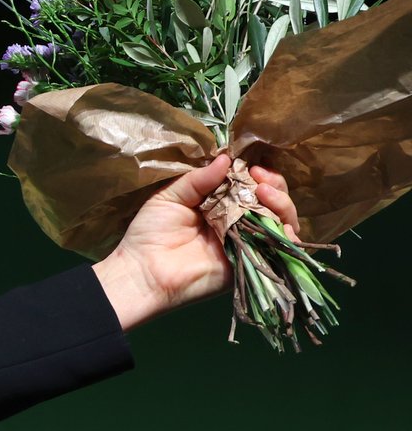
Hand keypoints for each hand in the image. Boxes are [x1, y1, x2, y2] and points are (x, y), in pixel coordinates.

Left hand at [92, 154, 300, 329]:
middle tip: (260, 180)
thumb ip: (198, 179)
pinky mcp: (251, 262)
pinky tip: (278, 222)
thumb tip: (226, 158)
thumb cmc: (150, 233)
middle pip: (272, 201)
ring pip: (280, 221)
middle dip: (274, 186)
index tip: (253, 168)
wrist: (144, 272)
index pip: (250, 185)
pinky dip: (286, 234)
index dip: (258, 175)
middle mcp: (237, 221)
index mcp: (219, 204)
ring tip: (264, 193)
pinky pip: (278, 249)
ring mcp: (247, 242)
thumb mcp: (170, 197)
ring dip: (281, 204)